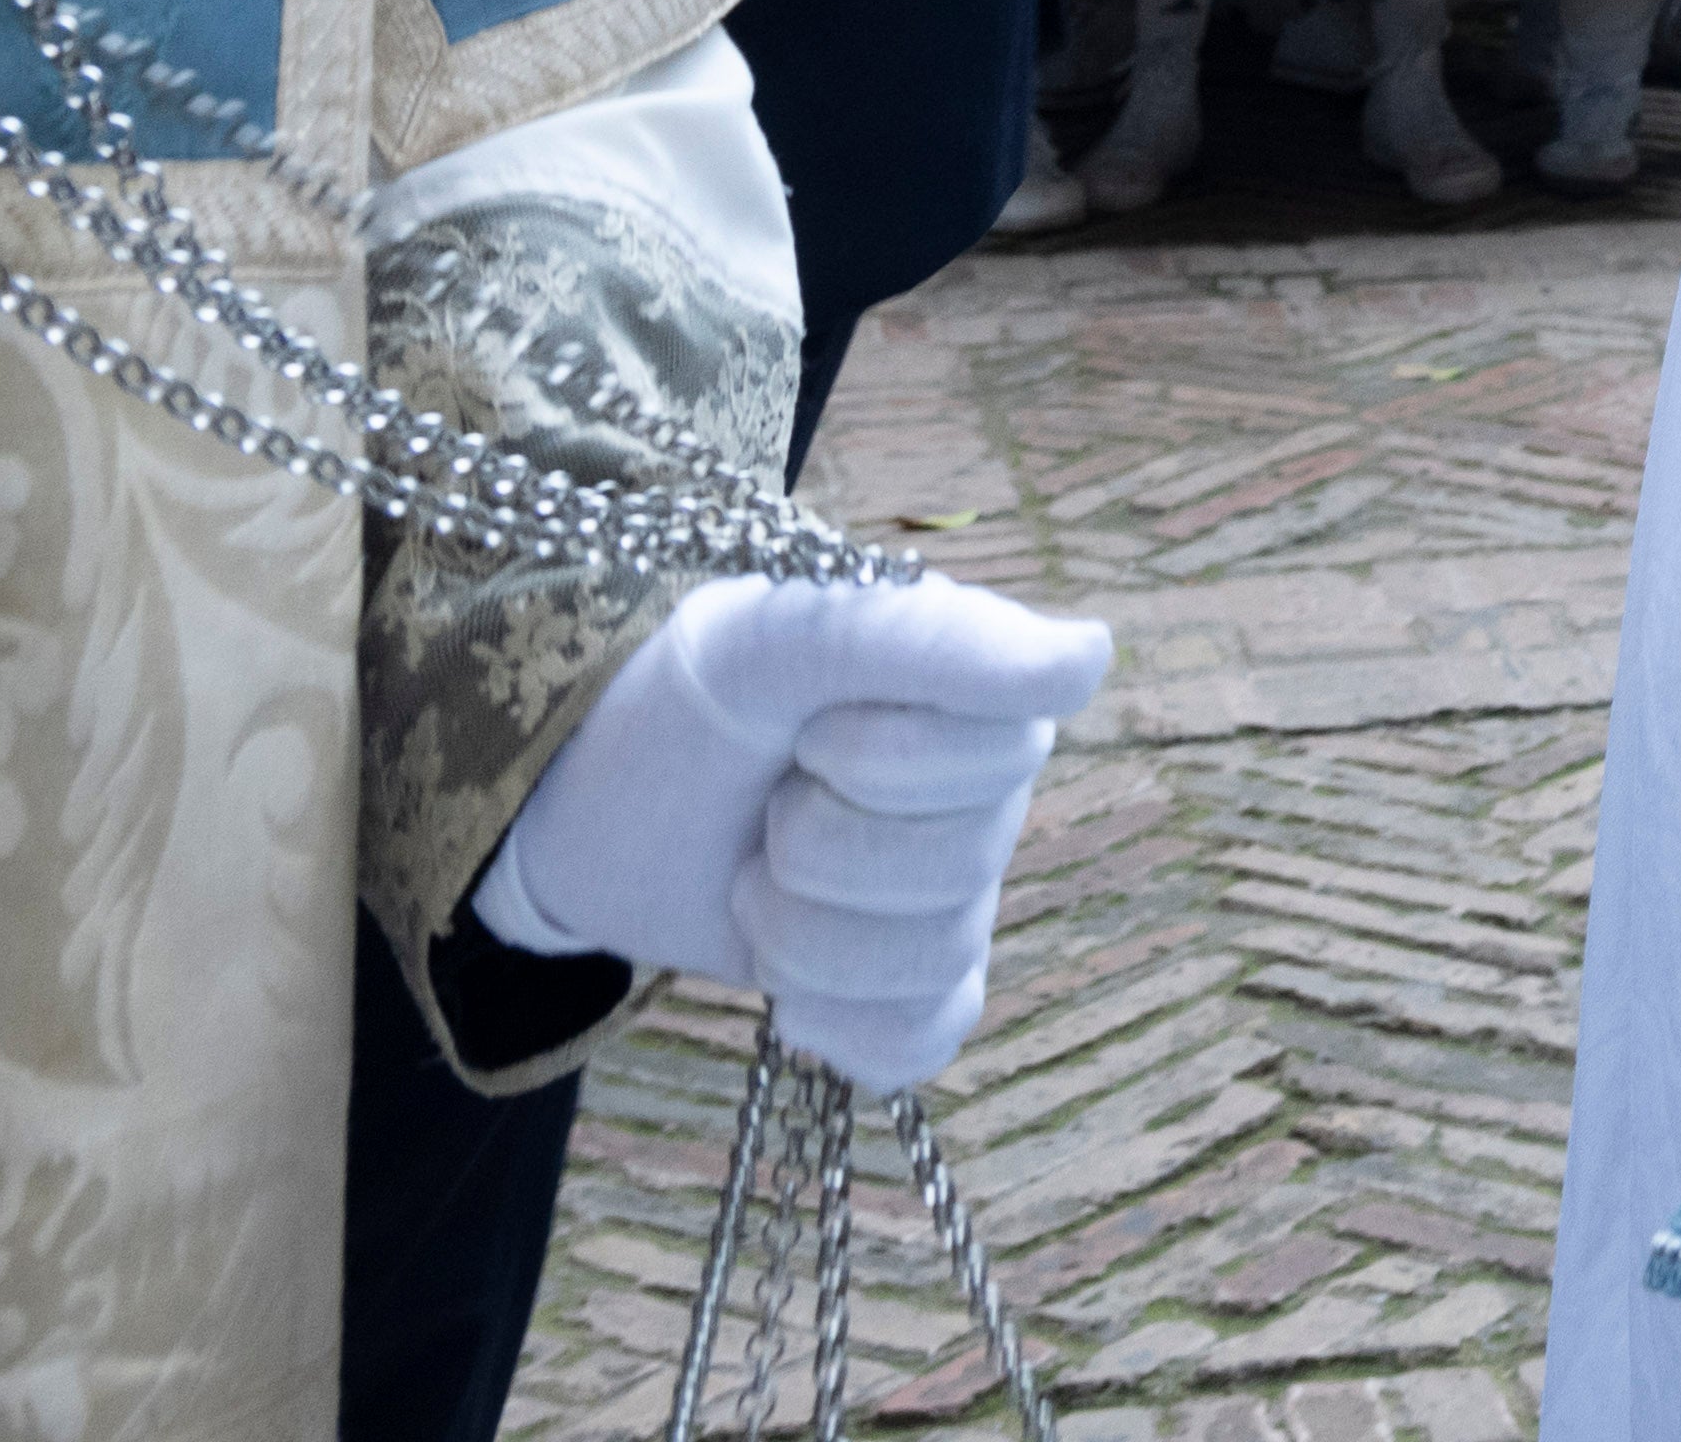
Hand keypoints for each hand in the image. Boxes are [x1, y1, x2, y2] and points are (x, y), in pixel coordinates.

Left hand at [472, 569, 1117, 1089]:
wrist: (588, 800)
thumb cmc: (690, 700)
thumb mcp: (780, 640)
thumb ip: (928, 641)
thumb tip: (1092, 656)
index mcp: (982, 691)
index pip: (1005, 750)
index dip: (881, 758)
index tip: (811, 724)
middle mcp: (989, 794)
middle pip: (959, 870)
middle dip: (817, 849)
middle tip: (768, 803)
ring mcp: (955, 896)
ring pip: (931, 962)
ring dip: (800, 934)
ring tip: (755, 876)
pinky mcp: (909, 986)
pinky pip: (921, 1040)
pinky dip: (834, 1021)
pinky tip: (788, 985)